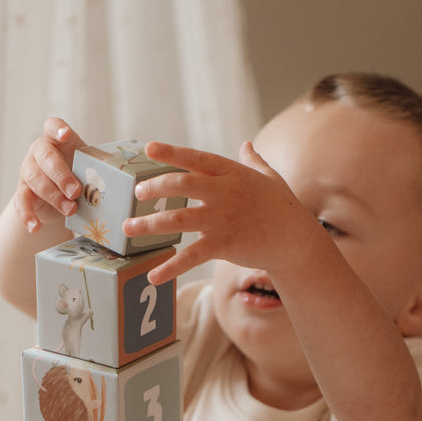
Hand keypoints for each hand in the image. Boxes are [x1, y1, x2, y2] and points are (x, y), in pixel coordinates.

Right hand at [14, 118, 86, 232]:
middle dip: (61, 175)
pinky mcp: (22, 192)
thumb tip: (125, 176)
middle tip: (76, 191)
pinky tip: (36, 226)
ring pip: (35, 180)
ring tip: (71, 210)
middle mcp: (39, 152)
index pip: (52, 126)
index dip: (58, 129)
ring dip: (54, 196)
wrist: (57, 201)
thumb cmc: (77, 177)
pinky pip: (21, 202)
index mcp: (56, 140)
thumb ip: (97, 168)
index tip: (66, 135)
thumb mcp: (87, 169)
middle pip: (46, 157)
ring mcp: (28, 171)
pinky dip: (27, 215)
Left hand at [122, 140, 308, 282]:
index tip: (149, 149)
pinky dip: (170, 267)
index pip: (196, 159)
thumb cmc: (282, 207)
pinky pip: (191, 256)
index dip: (172, 153)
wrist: (294, 239)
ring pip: (178, 219)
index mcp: (231, 173)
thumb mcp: (269, 178)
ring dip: (149, 224)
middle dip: (155, 187)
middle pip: (182, 185)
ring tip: (127, 228)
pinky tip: (152, 275)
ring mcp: (222, 219)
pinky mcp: (224, 245)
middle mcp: (224, 193)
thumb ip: (253, 161)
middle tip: (137, 192)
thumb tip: (246, 144)